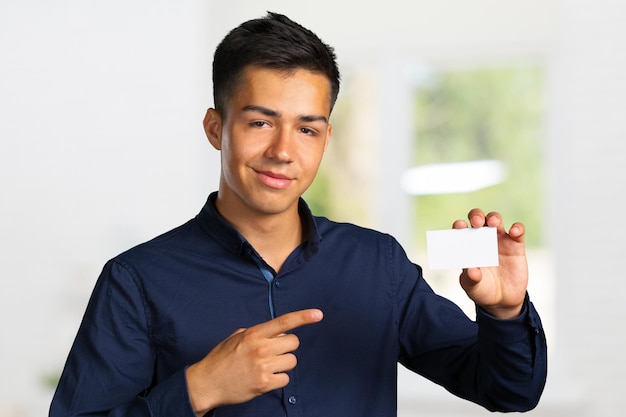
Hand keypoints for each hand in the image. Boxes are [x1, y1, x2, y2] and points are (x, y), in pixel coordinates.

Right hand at [186, 309, 322, 414]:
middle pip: (293, 343)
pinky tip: (265, 377)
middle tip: (274, 351)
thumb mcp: (237, 337)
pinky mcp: (264, 384)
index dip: (303, 317)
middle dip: (287, 347)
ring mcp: (263, 367)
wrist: (207, 383)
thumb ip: (258, 333)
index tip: (318, 314)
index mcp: (254, 334)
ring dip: (283, 363)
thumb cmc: (221, 358)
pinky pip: (285, 378)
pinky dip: (278, 378)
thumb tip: (277, 333)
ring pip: (292, 361)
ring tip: (267, 366)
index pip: (284, 322)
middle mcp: (260, 348)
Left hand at [453, 209, 527, 319]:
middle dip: (476, 216)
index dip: (460, 225)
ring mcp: (499, 240)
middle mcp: (482, 239)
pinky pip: (518, 231)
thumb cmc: (483, 290)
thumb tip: (471, 271)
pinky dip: (517, 228)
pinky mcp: (515, 245)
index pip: (461, 230)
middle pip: (478, 219)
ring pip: (496, 220)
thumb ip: (471, 279)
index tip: (460, 226)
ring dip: (494, 218)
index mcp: (467, 246)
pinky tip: (514, 231)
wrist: (503, 300)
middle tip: (477, 222)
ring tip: (493, 223)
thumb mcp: (473, 287)